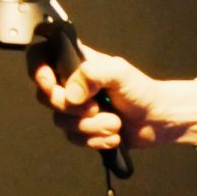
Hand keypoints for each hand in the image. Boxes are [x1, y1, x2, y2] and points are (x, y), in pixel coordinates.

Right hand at [29, 43, 196, 150]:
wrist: (159, 119)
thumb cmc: (141, 90)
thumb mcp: (120, 73)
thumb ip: (94, 74)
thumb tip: (71, 95)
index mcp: (76, 63)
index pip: (40, 56)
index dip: (37, 70)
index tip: (52, 84)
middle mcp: (71, 84)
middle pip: (45, 96)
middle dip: (72, 108)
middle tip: (96, 107)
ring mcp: (76, 108)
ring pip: (61, 121)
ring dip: (91, 126)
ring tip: (115, 123)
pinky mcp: (83, 129)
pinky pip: (73, 138)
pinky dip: (95, 139)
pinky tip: (114, 135)